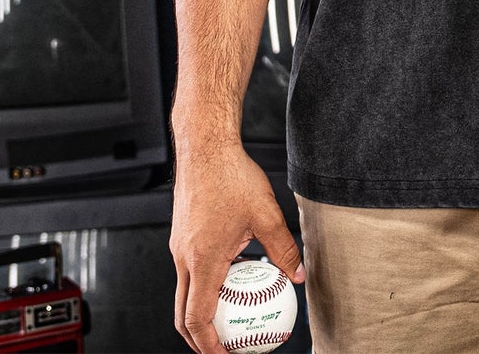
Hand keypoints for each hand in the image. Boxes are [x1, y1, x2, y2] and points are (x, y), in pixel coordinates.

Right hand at [169, 135, 305, 353]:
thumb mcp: (266, 214)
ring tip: (233, 314)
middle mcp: (184, 258)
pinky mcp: (181, 234)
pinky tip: (232, 274)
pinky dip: (205, 284)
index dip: (209, 346)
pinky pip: (189, 270)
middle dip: (200, 339)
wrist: (205, 145)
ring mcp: (179, 246)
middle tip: (225, 347)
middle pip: (183, 314)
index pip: (197, 319)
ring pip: (185, 292)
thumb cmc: (231, 175)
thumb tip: (299, 276)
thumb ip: (283, 249)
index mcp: (203, 260)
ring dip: (204, 310)